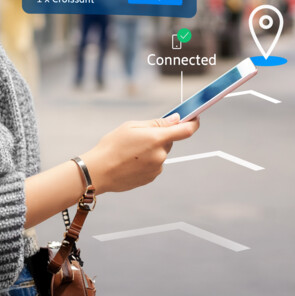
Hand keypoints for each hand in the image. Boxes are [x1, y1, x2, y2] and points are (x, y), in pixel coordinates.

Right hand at [81, 115, 199, 194]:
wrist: (99, 172)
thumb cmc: (112, 146)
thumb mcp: (131, 126)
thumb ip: (156, 123)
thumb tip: (176, 119)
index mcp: (157, 138)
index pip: (186, 130)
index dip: (194, 123)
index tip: (195, 118)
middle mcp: (160, 155)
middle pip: (169, 141)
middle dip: (160, 136)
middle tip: (140, 137)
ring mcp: (157, 168)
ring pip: (161, 153)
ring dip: (152, 150)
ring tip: (131, 151)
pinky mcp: (151, 177)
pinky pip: (154, 165)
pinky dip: (147, 161)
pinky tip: (131, 161)